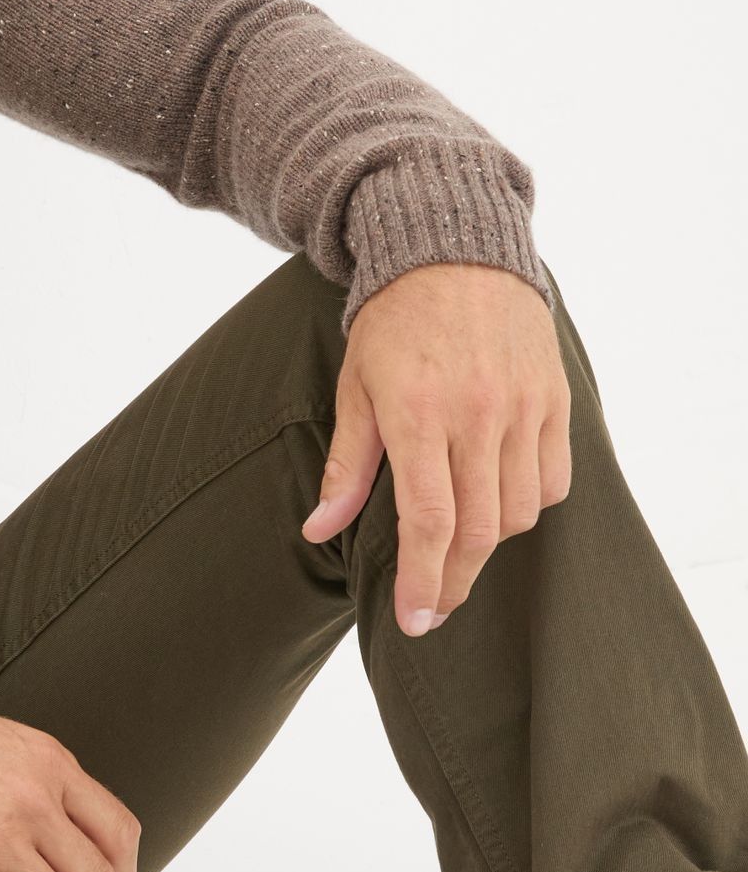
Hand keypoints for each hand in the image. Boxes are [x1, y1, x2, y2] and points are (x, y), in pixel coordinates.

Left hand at [300, 261, 571, 635]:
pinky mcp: (554, 399)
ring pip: (518, 511)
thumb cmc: (394, 321)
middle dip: (454, 581)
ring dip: (489, 546)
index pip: (429, 521)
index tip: (415, 620)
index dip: (423, 580)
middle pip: (478, 529)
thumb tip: (317, 530)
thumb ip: (346, 465)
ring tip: (457, 555)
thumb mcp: (354, 387)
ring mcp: (523, 407)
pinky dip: (528, 505)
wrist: (455, 250)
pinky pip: (552, 478)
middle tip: (433, 611)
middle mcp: (477, 414)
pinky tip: (499, 508)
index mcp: (418, 413)